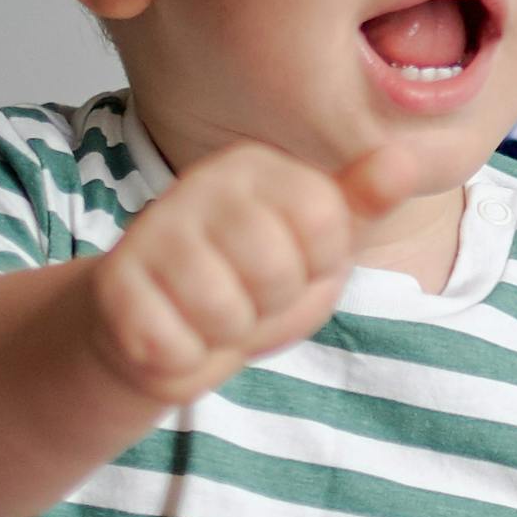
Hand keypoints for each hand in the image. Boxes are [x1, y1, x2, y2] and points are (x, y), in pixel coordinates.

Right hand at [76, 139, 423, 407]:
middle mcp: (199, 184)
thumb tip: (403, 160)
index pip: (327, 224)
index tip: (293, 264)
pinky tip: (173, 331)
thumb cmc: (249, 283)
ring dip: (225, 333)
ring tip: (212, 313)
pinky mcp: (113, 283)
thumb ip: (363, 205)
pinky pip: (175, 345)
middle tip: (247, 296)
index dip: (317, 266)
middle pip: (277, 271)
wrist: (161, 325)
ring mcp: (151, 231)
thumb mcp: (319, 245)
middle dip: (271, 304)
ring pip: (225, 312)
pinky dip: (183, 357)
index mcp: (257, 168)